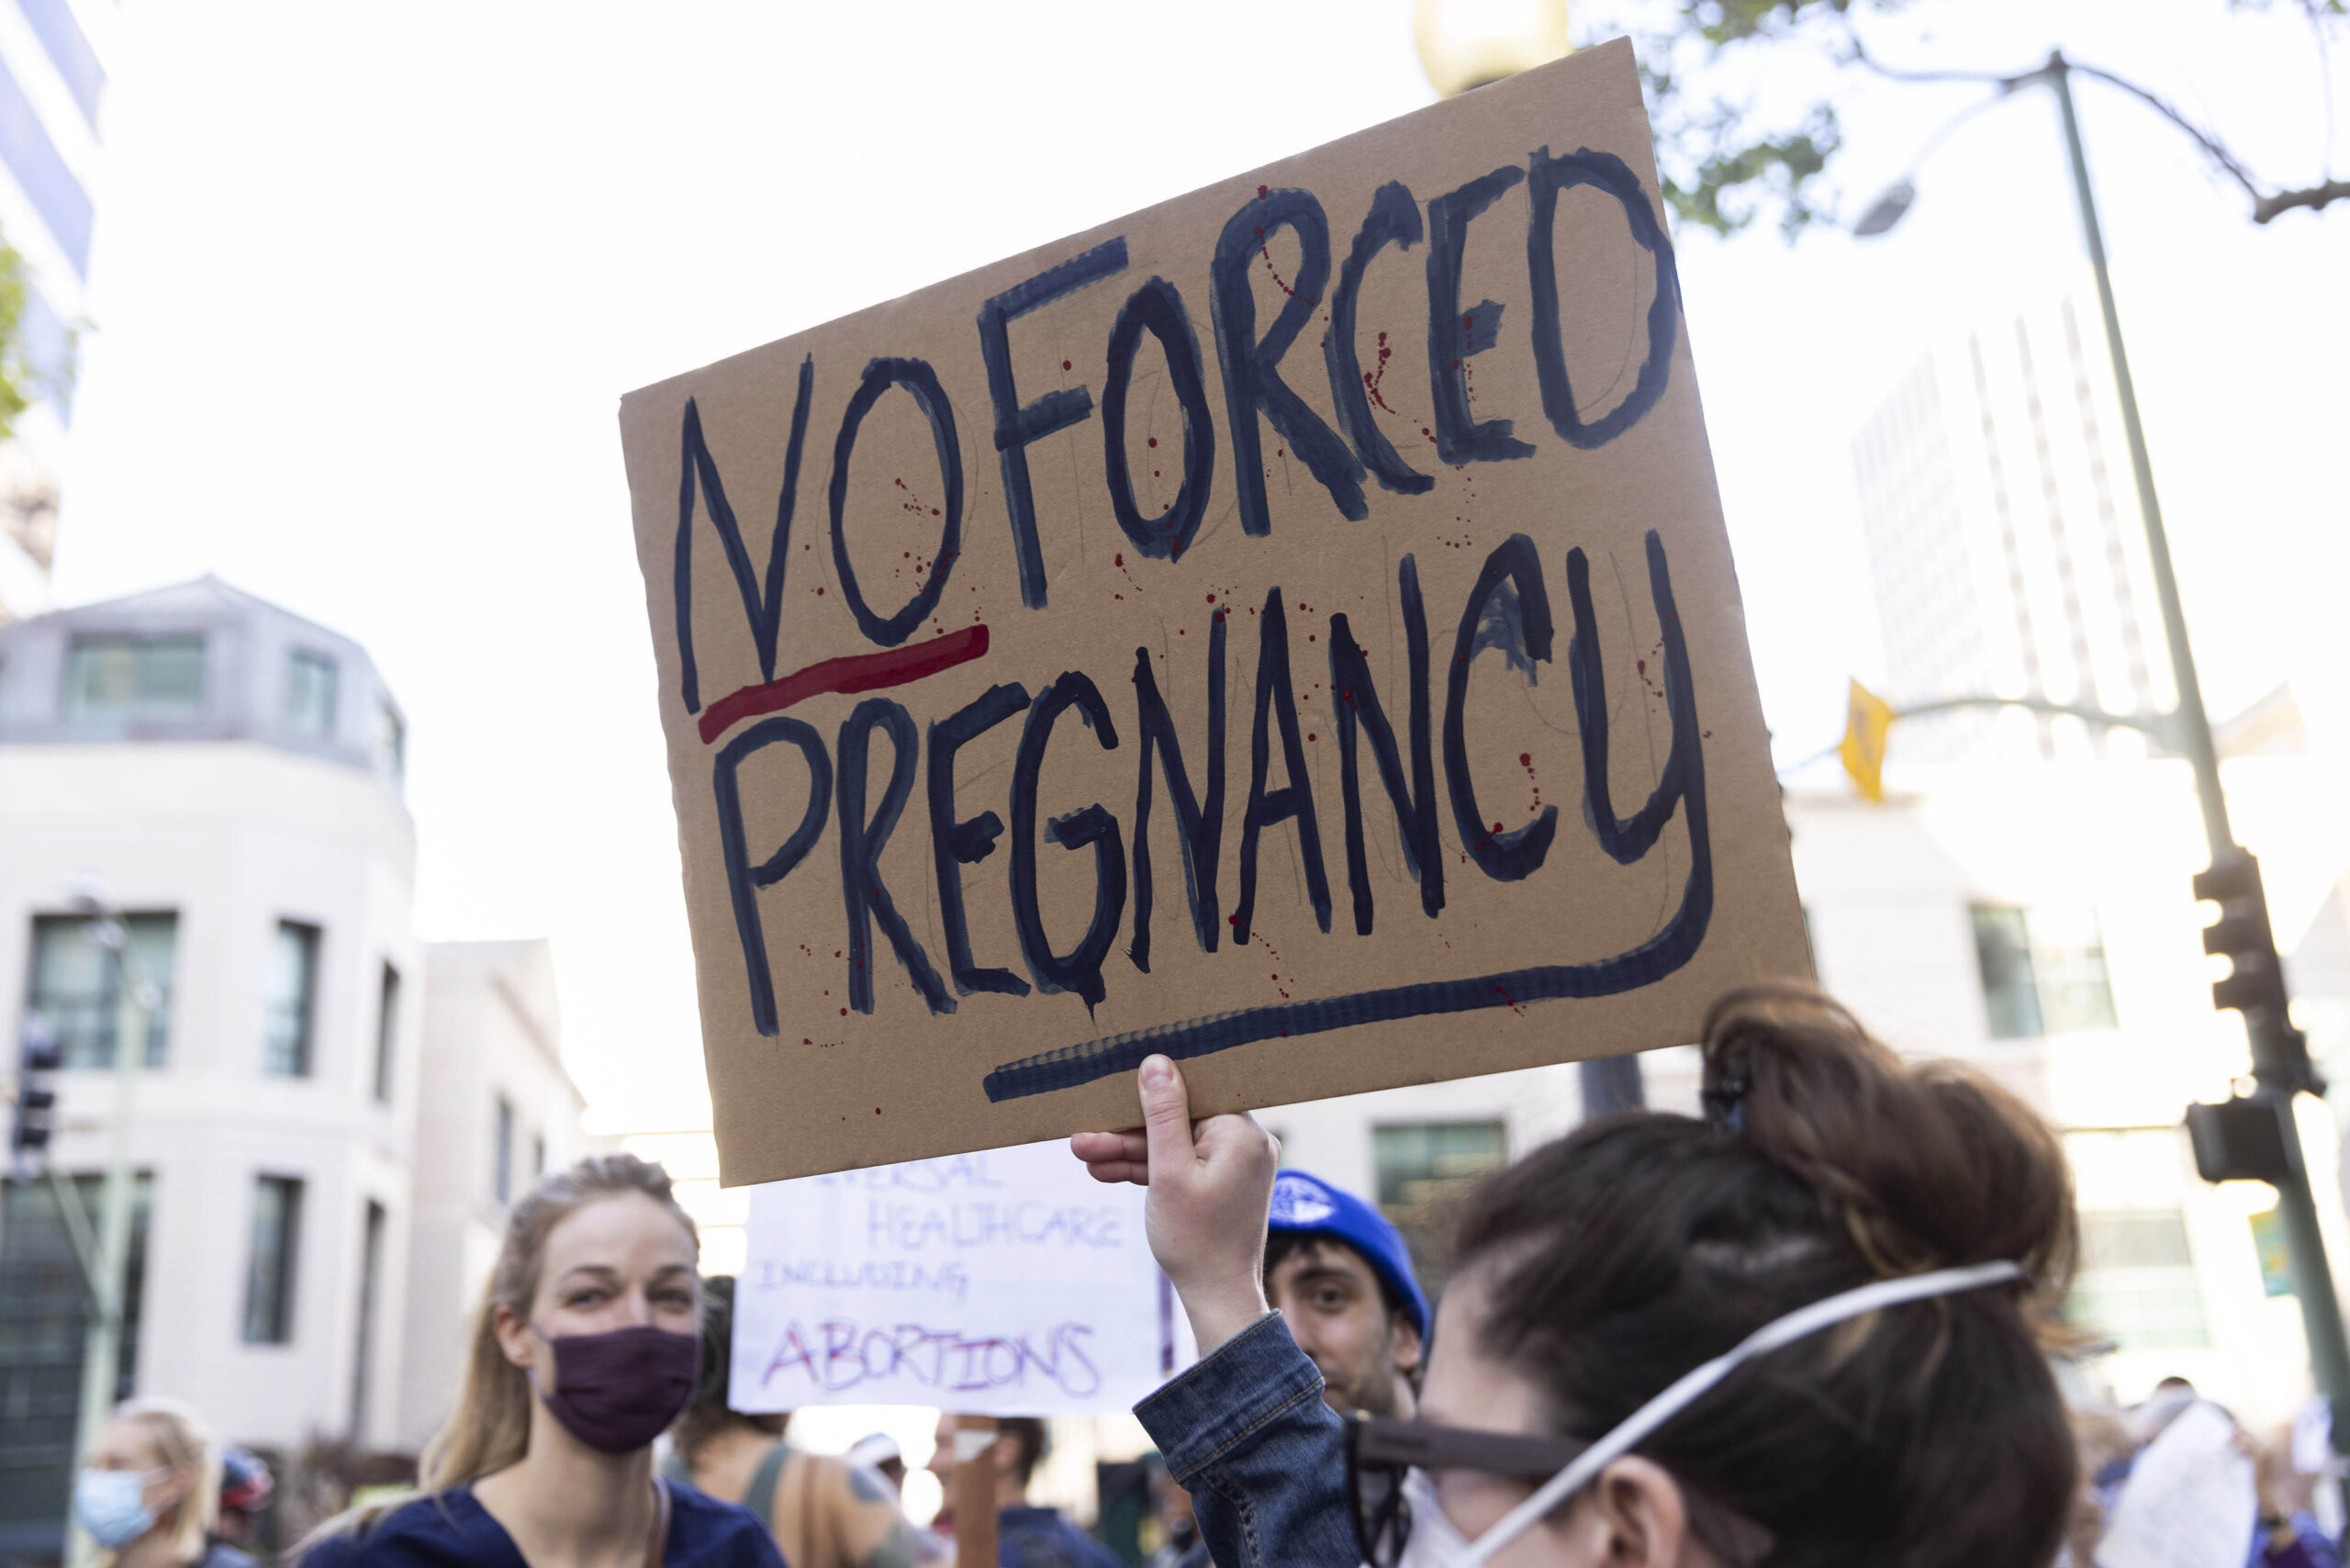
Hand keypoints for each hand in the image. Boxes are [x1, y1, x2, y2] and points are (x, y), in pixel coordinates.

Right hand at [1071, 1054, 1276, 1354]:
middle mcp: (1247, 1142)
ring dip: (1131, 1153)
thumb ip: (1161, 1115)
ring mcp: (1237, 1164)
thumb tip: (1156, 1062)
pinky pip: (1184, 1165)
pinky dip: (1151, 1170)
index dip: (1148, 1092)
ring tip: (1083, 1155)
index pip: (1189, 1096)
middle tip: (1081, 1137)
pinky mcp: (1225, 1183)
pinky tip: (1106, 1171)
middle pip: (1178, 1122)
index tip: (1111, 1087)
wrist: (1218, 1298)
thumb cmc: (1194, 1239)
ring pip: (1175, 1146)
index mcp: (1242, 1132)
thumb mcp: (1167, 1172)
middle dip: (1127, 1133)